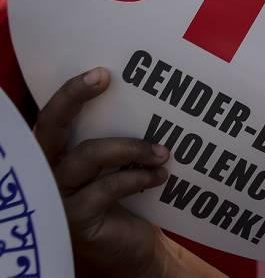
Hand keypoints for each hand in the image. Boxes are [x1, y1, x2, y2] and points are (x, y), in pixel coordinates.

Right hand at [33, 68, 170, 277]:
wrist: (133, 249)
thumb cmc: (124, 199)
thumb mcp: (117, 164)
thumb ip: (117, 135)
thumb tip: (148, 94)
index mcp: (55, 155)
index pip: (52, 118)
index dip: (69, 92)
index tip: (101, 72)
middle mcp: (46, 173)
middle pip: (51, 128)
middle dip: (73, 97)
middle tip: (105, 77)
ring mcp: (57, 197)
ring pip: (89, 154)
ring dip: (132, 147)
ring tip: (163, 151)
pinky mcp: (75, 219)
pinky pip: (109, 186)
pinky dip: (139, 177)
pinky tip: (160, 177)